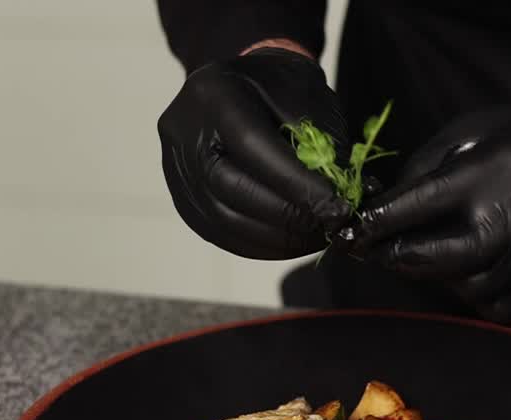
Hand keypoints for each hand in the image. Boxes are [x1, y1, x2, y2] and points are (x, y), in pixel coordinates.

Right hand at [158, 47, 351, 259]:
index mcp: (215, 92)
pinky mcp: (181, 195)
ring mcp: (175, 165)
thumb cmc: (281, 88)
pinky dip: (257, 244)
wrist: (244, 84)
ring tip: (313, 237)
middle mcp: (183, 129)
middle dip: (286, 214)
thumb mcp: (308, 98)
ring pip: (222, 218)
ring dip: (275, 238)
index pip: (252, 146)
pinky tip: (288, 243)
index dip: (296, 183)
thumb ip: (318, 147)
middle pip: (229, 186)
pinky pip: (217, 231)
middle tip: (327, 226)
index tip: (335, 207)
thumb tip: (332, 203)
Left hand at [339, 101, 510, 321]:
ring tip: (454, 247)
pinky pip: (496, 308)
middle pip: (426, 262)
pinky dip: (482, 292)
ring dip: (444, 275)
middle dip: (398, 257)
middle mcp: (505, 226)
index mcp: (483, 177)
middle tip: (383, 250)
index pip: (407, 211)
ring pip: (460, 290)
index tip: (347, 236)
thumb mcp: (479, 128)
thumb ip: (428, 165)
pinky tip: (487, 265)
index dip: (370, 227)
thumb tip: (382, 204)